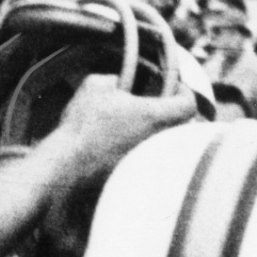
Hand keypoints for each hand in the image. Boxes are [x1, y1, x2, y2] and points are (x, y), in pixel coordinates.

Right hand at [48, 74, 198, 187]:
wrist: (68, 164)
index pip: (188, 104)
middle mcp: (159, 140)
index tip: (175, 87)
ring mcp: (151, 161)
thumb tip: (119, 83)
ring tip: (134, 127)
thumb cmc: (83, 124)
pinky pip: (150, 160)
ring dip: (156, 133)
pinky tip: (119, 147)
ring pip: (166, 144)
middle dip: (171, 113)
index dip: (185, 92)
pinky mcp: (139, 177)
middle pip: (181, 126)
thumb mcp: (95, 85)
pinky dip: (141, 151)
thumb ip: (115, 79)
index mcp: (154, 116)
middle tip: (155, 106)